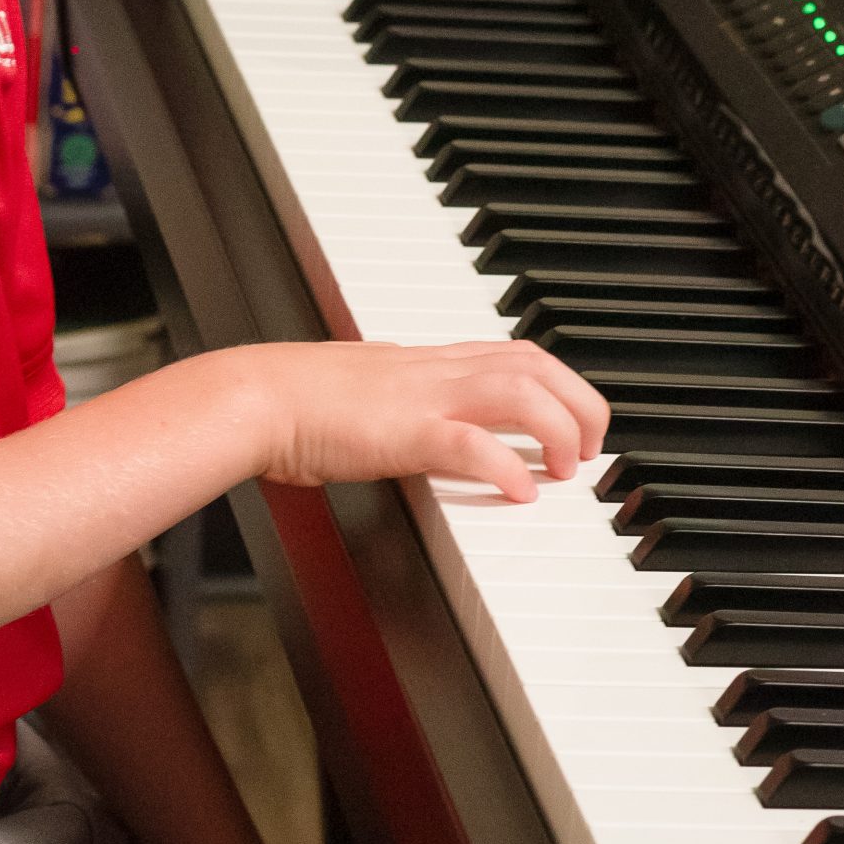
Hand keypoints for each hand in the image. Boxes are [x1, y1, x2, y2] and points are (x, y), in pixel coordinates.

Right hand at [240, 337, 608, 499]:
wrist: (254, 397)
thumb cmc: (296, 402)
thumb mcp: (368, 393)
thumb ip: (405, 402)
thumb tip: (429, 426)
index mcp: (427, 362)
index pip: (515, 352)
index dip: (560, 383)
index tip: (575, 419)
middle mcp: (434, 371)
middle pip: (535, 363)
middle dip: (579, 402)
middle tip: (589, 448)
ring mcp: (422, 397)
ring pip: (519, 391)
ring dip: (558, 430)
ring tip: (565, 469)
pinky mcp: (403, 432)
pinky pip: (470, 442)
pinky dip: (506, 465)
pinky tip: (521, 491)